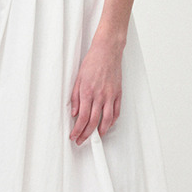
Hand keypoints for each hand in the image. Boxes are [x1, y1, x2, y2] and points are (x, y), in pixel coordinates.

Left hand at [69, 10, 124, 143]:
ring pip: (106, 120)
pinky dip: (112, 122)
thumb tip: (74, 113)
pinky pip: (116, 112)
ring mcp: (110, 96)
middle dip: (86, 135)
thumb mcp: (78, 79)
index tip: (74, 136)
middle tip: (81, 141)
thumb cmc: (92, 62)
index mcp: (87, 92)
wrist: (107, 51)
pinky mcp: (118, 94)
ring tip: (95, 137)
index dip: (77, 130)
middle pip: (92, 122)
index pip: (81, 118)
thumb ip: (75, 98)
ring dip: (100, 132)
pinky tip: (107, 125)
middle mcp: (99, 96)